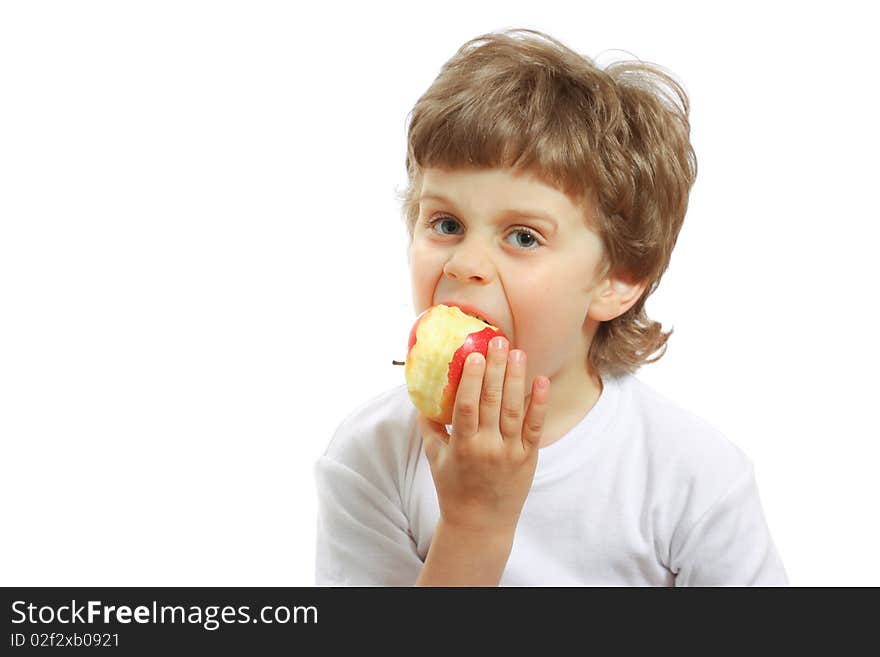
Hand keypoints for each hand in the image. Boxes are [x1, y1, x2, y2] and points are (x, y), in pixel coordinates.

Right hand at [417, 336, 550, 535]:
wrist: (481, 524)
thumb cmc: (453, 488)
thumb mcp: (434, 457)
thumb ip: (429, 425)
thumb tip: (422, 392)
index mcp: (462, 446)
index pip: (467, 406)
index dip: (471, 379)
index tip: (473, 354)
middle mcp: (488, 447)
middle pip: (493, 401)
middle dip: (496, 369)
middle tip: (499, 342)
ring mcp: (511, 452)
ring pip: (514, 409)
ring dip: (517, 378)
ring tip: (518, 352)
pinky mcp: (529, 456)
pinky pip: (535, 426)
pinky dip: (539, 403)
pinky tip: (541, 381)